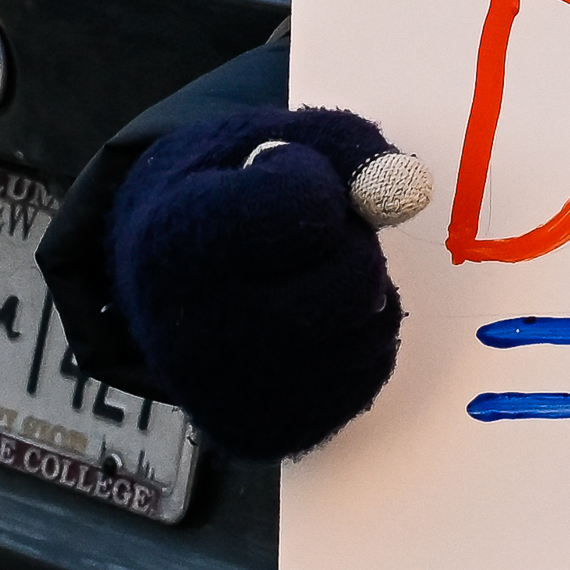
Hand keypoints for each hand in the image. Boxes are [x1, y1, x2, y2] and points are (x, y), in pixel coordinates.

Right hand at [110, 105, 433, 459]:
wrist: (164, 277)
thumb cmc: (227, 194)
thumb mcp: (271, 139)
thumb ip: (345, 147)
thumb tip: (405, 187)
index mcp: (179, 238)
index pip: (303, 207)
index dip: (314, 181)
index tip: (284, 178)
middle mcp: (193, 327)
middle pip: (353, 280)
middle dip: (355, 244)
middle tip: (314, 236)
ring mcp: (225, 390)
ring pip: (371, 331)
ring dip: (369, 293)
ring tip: (312, 276)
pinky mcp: (262, 430)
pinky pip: (366, 377)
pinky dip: (364, 341)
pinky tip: (318, 322)